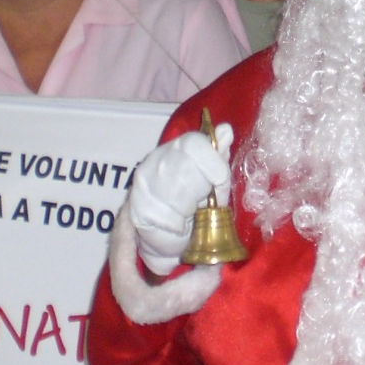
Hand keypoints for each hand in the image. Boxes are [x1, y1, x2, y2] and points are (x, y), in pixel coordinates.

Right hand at [127, 125, 234, 274]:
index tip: (219, 180)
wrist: (168, 234)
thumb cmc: (195, 204)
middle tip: (201, 201)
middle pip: (185, 167)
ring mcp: (143, 183)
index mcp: (177, 148)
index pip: (193, 143)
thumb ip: (218, 157)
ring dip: (189, 209)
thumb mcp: (213, 180)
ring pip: (176, 194)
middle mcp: (156, 160)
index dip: (212, 161)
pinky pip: (167, 218)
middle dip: (201, 190)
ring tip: (188, 212)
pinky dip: (178, 226)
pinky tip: (175, 224)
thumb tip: (226, 130)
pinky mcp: (137, 208)